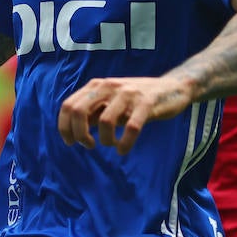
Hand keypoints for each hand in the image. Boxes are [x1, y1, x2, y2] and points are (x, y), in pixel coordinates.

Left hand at [57, 76, 193, 155]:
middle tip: (89, 145)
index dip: (64, 127)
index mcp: (96, 86)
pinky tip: (123, 150)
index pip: (68, 105)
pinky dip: (124, 143)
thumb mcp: (111, 102)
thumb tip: (73, 129)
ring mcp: (128, 94)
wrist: (172, 88)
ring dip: (105, 140)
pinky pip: (131, 127)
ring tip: (112, 144)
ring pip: (104, 121)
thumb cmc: (137, 99)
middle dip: (80, 134)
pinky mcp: (147, 103)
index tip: (70, 142)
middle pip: (79, 111)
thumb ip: (94, 112)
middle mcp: (108, 86)